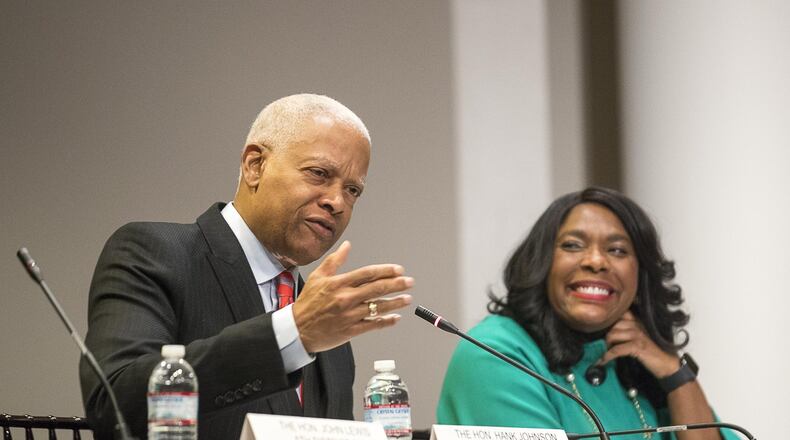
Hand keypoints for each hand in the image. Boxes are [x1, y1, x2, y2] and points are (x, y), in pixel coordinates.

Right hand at [292, 240, 413, 352]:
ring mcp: (349, 315)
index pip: (368, 273)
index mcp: (339, 284)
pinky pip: (373, 325)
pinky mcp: (350, 330)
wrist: (297, 330)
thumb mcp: (318, 277)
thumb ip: (334, 261)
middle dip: (397, 284)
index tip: (398, 270)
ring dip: (396, 303)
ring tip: (407, 299)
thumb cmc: (307, 303)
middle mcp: (346, 298)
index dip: (386, 271)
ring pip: (378, 307)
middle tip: (409, 282)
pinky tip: (395, 318)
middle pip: (377, 288)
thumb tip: (347, 245)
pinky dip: (386, 321)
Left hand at [598, 311, 679, 378]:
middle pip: (612, 325)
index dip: (609, 318)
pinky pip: (616, 349)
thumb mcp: (640, 337)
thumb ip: (627, 331)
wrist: (667, 364)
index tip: (600, 327)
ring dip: (606, 346)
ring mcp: (637, 335)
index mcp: (638, 321)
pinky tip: (603, 361)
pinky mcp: (637, 346)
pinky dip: (607, 356)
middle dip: (606, 336)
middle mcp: (637, 325)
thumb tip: (608, 333)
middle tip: (605, 345)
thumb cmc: (652, 351)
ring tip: (606, 353)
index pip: (620, 312)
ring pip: (612, 335)